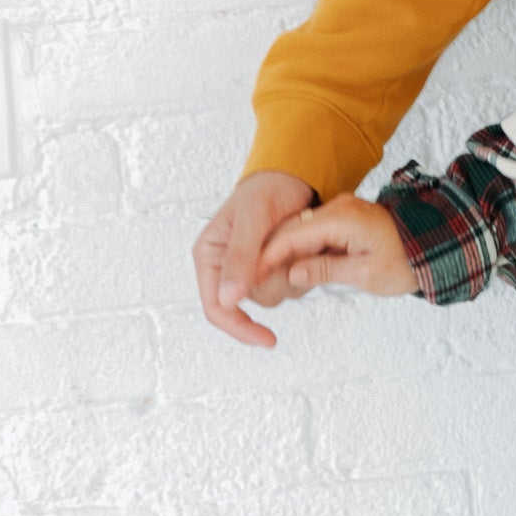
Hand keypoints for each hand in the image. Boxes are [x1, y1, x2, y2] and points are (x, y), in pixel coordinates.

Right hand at [193, 169, 318, 350]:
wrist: (296, 177)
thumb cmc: (268, 189)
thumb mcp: (252, 216)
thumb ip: (240, 256)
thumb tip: (227, 299)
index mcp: (210, 256)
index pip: (216, 307)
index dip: (238, 327)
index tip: (266, 338)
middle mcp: (227, 268)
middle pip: (247, 305)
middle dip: (273, 284)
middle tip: (290, 254)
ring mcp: (251, 270)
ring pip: (272, 297)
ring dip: (290, 276)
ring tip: (297, 245)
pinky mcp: (275, 270)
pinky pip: (290, 288)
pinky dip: (302, 273)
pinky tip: (306, 251)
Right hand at [252, 192, 417, 304]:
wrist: (435, 245)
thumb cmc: (407, 262)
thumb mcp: (367, 274)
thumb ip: (325, 270)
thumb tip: (291, 274)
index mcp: (342, 218)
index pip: (291, 236)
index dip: (266, 259)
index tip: (247, 280)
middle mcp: (337, 208)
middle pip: (288, 232)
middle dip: (269, 258)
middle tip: (253, 284)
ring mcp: (339, 211)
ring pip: (297, 233)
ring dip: (283, 256)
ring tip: (269, 281)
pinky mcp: (342, 220)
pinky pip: (311, 234)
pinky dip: (299, 253)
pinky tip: (292, 272)